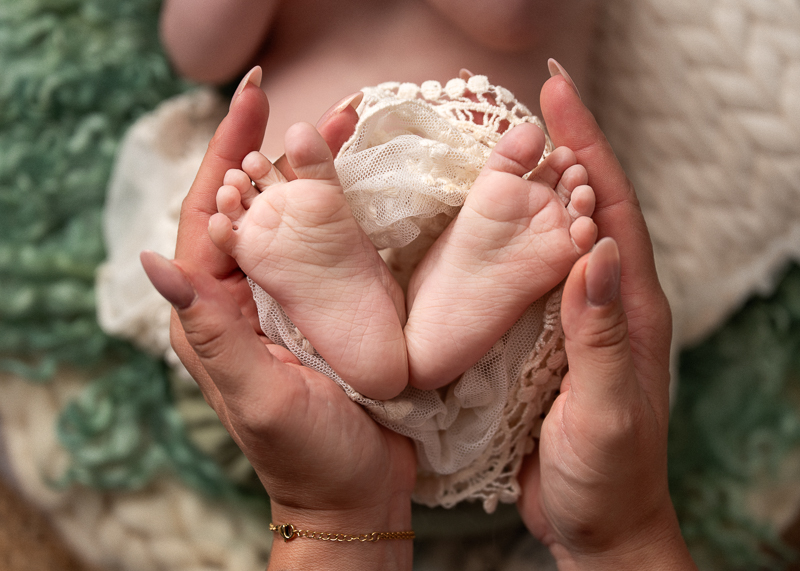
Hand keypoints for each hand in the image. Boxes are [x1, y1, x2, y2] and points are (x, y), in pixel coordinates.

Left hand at [144, 67, 414, 569]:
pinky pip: (327, 245)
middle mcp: (244, 298)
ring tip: (344, 127)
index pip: (211, 216)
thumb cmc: (309, 454)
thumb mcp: (259, 396)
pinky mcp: (326, 306)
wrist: (359, 490)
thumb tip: (154, 261)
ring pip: (291, 218)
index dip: (228, 153)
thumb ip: (211, 333)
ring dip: (312, 172)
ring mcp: (287, 300)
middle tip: (320, 109)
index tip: (254, 99)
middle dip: (277, 151)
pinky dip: (340, 208)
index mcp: (213, 314)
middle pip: (252, 206)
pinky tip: (358, 182)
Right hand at [516, 65, 696, 568]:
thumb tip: (598, 250)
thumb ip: (604, 336)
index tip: (558, 93)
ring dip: (533, 188)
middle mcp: (604, 302)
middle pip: (586, 207)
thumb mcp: (608, 410)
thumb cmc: (607, 476)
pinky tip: (479, 227)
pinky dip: (507, 240)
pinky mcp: (542, 339)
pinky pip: (525, 276)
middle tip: (524, 103)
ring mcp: (572, 319)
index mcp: (630, 309)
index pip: (613, 209)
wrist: (593, 523)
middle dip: (562, 149)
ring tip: (497, 148)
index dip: (589, 147)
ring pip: (553, 237)